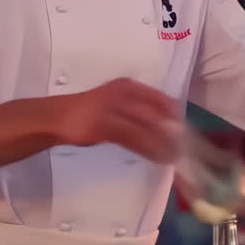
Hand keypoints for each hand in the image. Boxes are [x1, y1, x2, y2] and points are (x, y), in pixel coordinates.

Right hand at [54, 78, 182, 162]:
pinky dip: (148, 149)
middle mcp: (122, 93)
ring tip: (174, 157)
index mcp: (128, 86)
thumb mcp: (115, 104)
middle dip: (172, 132)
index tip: (186, 131)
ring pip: (146, 127)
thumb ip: (137, 111)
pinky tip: (157, 158)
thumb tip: (164, 126)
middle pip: (156, 113)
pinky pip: (133, 139)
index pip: (160, 99)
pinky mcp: (104, 125)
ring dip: (163, 143)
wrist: (58, 117)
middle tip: (185, 148)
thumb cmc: (89, 112)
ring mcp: (112, 108)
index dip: (175, 115)